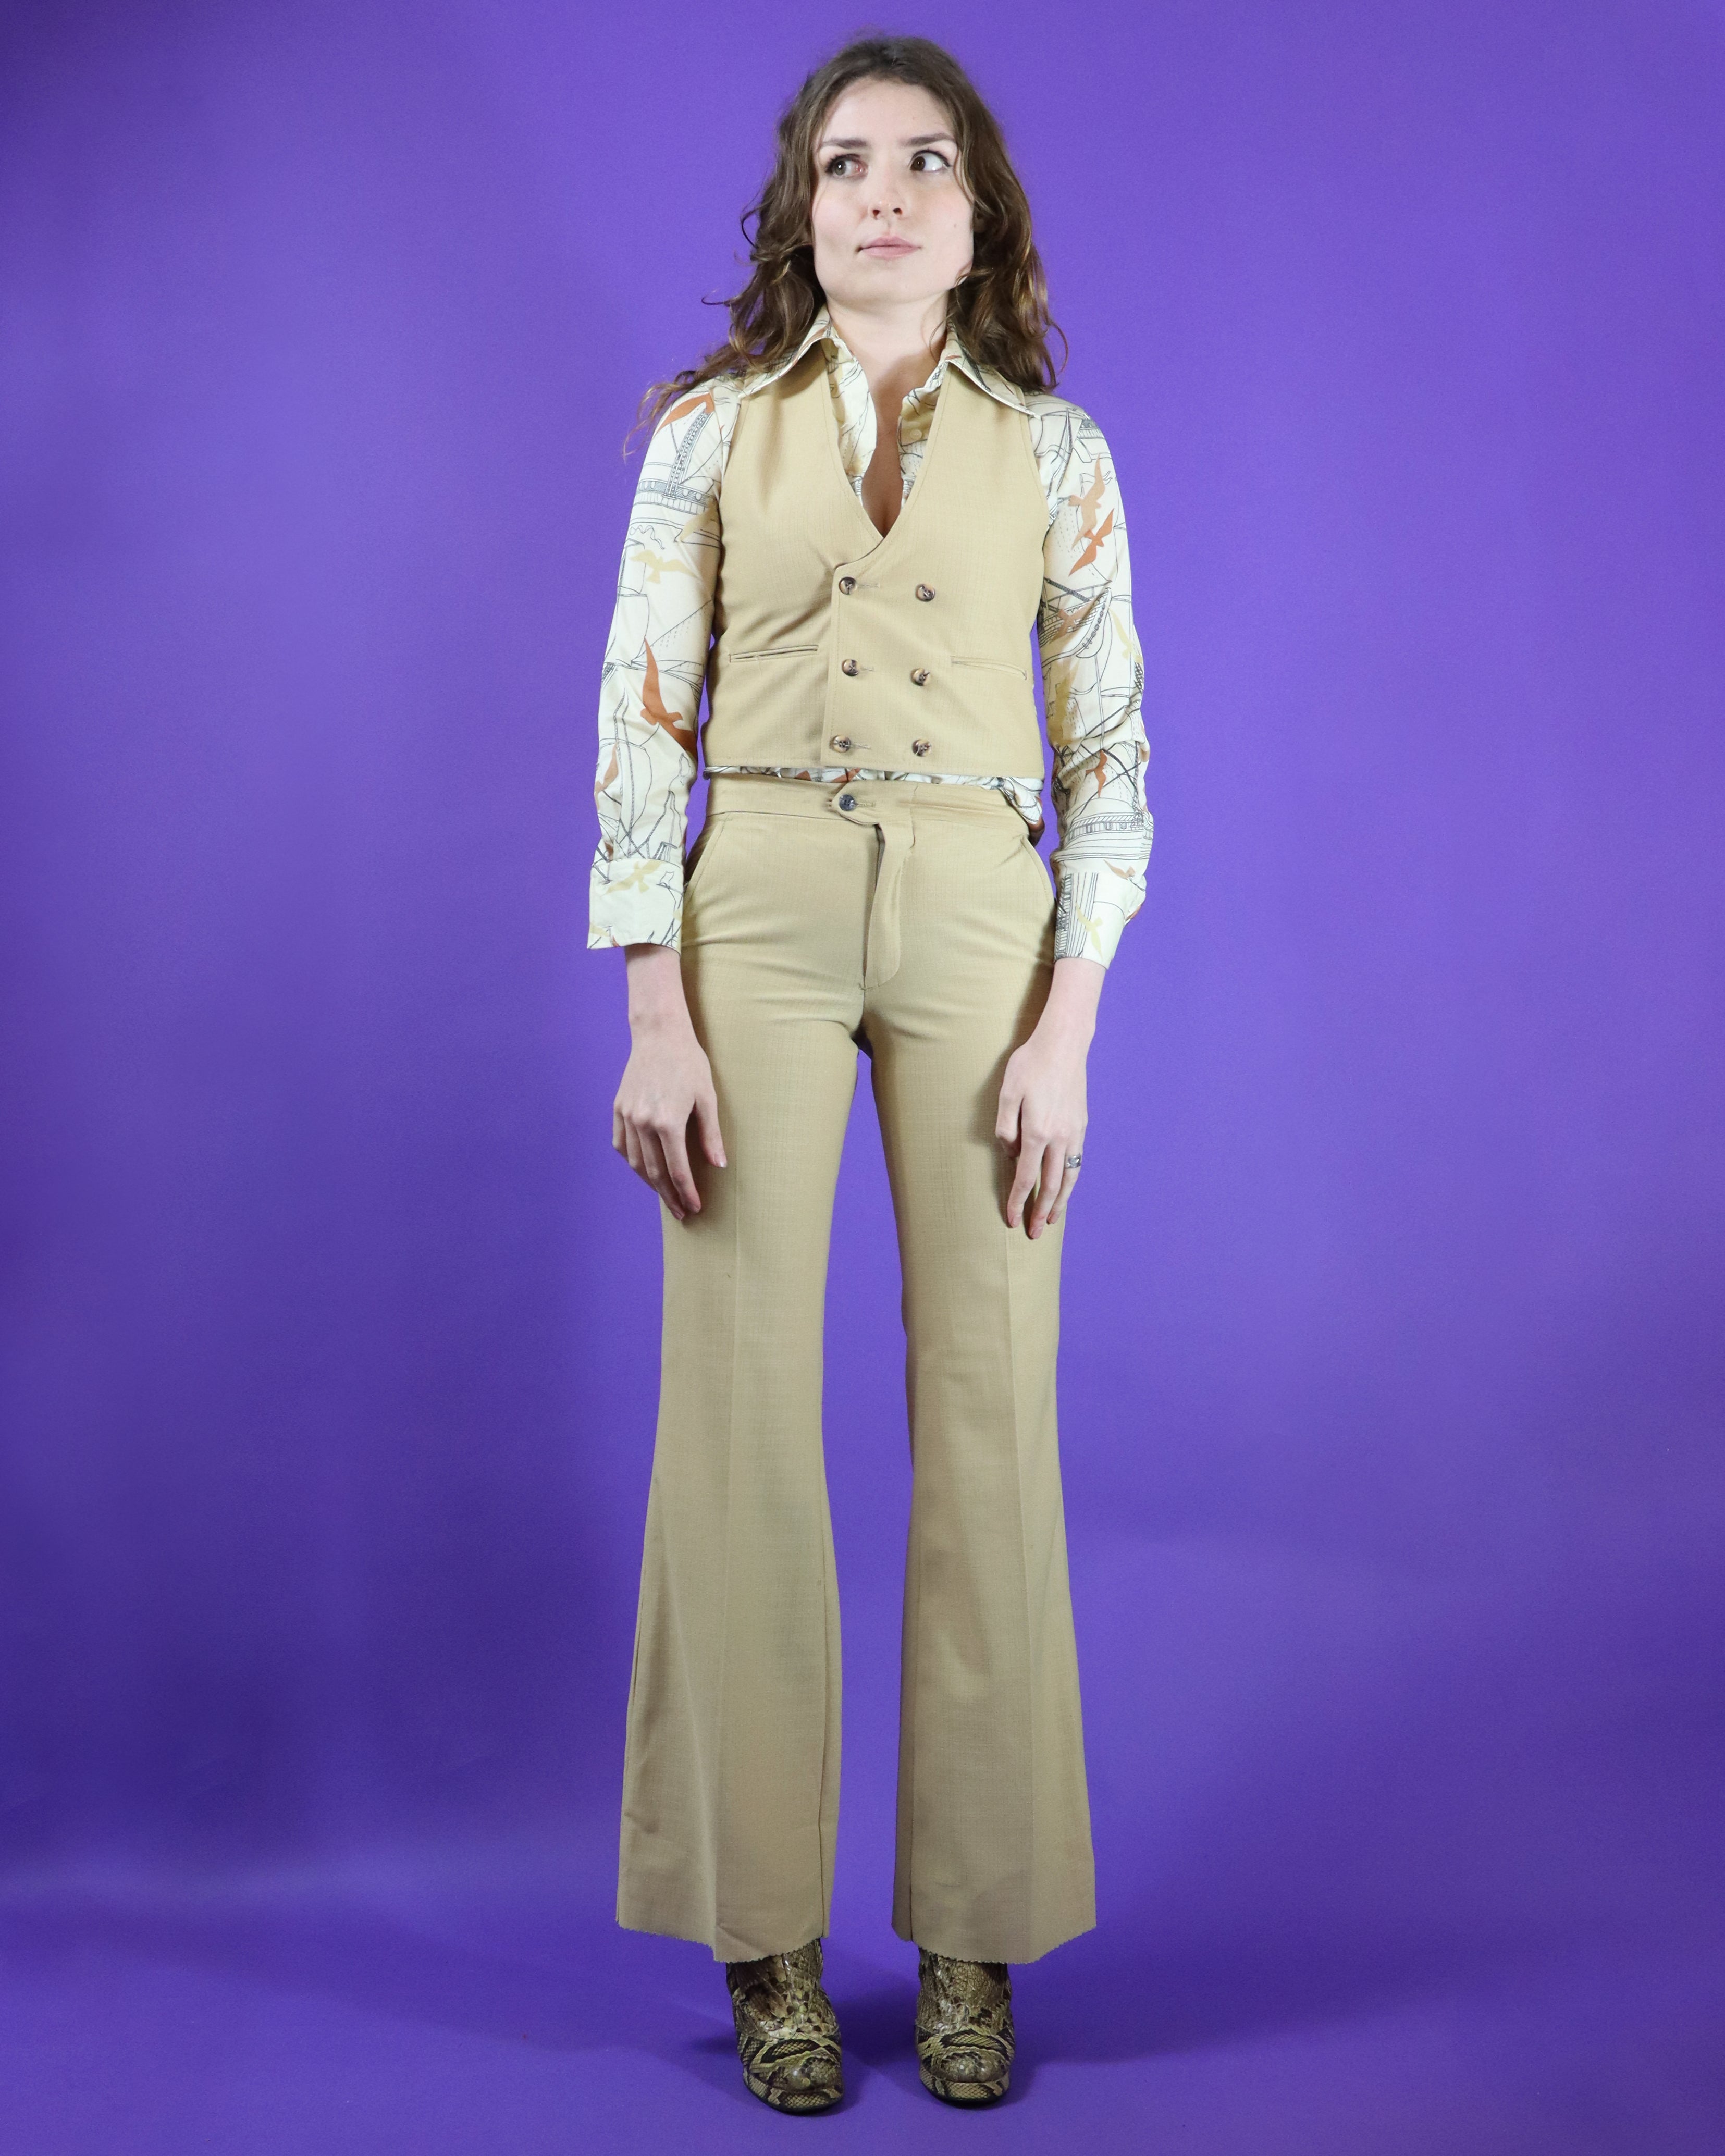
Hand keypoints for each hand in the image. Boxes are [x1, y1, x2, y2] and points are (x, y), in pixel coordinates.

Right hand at [613, 944, 724, 1220]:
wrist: (659, 1034)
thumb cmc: (689, 1063)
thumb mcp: (707, 1098)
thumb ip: (710, 1135)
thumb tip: (718, 1165)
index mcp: (668, 1122)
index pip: (677, 1170)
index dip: (687, 1193)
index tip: (694, 1208)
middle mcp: (643, 1123)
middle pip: (654, 1172)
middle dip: (669, 1196)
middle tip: (680, 1212)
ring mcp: (627, 1116)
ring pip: (634, 1162)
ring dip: (650, 1183)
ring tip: (665, 1195)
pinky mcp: (618, 1109)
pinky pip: (621, 1145)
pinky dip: (632, 1161)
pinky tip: (643, 1170)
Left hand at [995, 956, 1103, 1238]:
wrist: (1064, 1043)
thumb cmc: (1030, 1064)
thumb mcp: (1007, 1092)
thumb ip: (1005, 1127)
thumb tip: (1011, 1154)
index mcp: (1037, 1132)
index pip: (1025, 1177)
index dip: (1017, 1201)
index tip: (1010, 1220)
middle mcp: (1059, 1138)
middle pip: (1051, 1186)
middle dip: (1041, 1213)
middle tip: (1033, 1234)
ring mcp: (1074, 1133)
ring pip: (1068, 1178)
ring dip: (1060, 1203)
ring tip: (1052, 1221)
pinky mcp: (1081, 1125)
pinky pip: (1077, 1162)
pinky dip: (1071, 1181)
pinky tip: (1066, 1189)